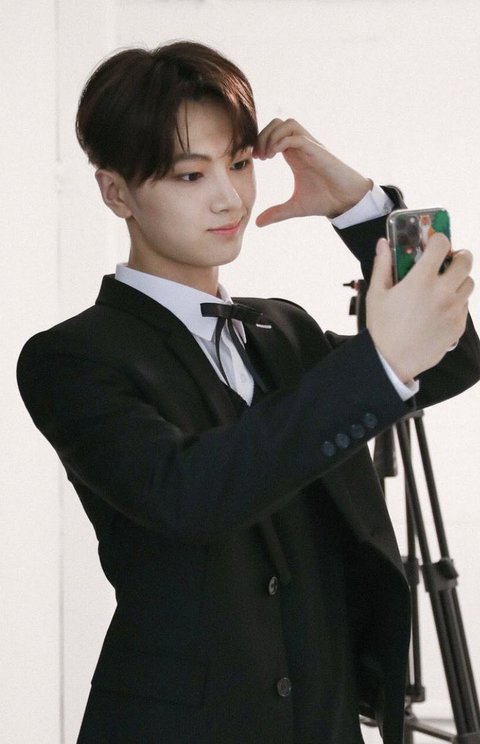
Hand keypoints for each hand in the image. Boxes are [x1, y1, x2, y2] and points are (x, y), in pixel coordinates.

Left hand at [254, 118, 371, 226]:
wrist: (346, 202)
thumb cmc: (325, 200)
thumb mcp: (295, 207)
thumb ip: (276, 213)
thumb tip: (257, 223)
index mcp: (294, 154)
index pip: (273, 133)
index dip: (260, 142)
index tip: (256, 159)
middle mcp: (302, 147)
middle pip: (278, 123)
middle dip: (264, 135)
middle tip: (260, 156)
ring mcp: (310, 147)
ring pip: (288, 124)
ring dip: (273, 136)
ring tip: (268, 156)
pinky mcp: (317, 151)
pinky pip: (297, 136)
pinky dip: (282, 142)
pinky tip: (275, 156)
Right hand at [366, 234, 473, 381]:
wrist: (392, 361)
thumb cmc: (382, 327)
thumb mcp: (376, 294)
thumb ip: (382, 265)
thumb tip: (383, 244)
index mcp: (421, 280)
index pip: (441, 245)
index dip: (439, 240)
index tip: (434, 244)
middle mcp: (442, 292)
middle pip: (465, 261)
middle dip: (458, 256)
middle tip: (450, 260)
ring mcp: (453, 310)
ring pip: (469, 284)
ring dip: (460, 279)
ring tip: (446, 285)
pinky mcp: (458, 326)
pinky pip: (465, 306)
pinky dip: (457, 302)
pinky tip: (441, 308)